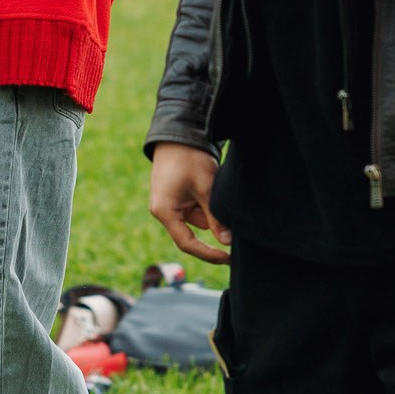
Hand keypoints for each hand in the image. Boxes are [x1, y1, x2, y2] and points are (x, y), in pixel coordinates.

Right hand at [150, 143, 231, 264]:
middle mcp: (163, 211)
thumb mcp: (206, 189)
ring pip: (196, 218)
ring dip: (210, 210)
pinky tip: (208, 185)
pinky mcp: (175, 197)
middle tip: (231, 215)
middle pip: (193, 231)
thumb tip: (226, 241)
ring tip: (213, 187)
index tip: (228, 258)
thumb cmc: (189, 159)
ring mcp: (168, 203)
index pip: (187, 243)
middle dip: (212, 222)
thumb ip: (215, 217)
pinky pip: (194, 208)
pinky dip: (205, 202)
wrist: (178, 135)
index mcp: (165, 211)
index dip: (208, 253)